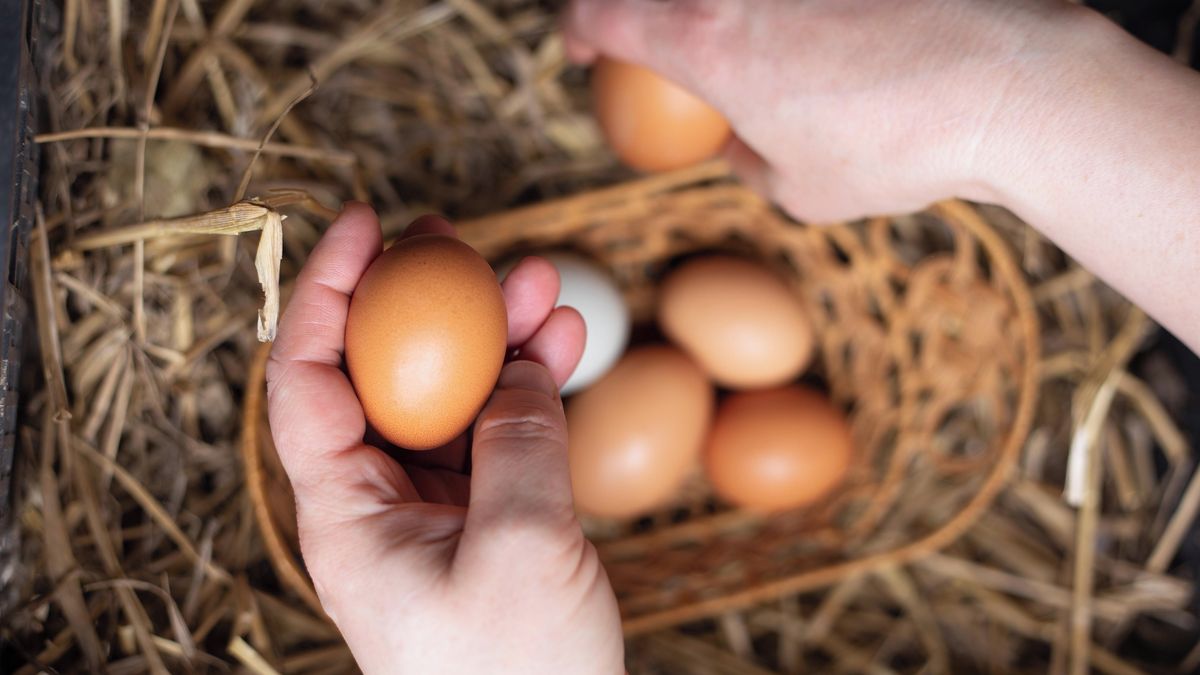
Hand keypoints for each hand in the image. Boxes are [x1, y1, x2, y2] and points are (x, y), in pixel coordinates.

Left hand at [265, 203, 623, 674]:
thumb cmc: (515, 674)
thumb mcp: (523, 549)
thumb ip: (519, 442)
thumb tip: (516, 364)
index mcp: (347, 514)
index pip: (305, 379)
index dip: (324, 291)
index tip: (364, 224)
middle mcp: (377, 502)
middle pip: (379, 374)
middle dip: (416, 298)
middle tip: (455, 236)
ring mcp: (432, 509)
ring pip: (448, 395)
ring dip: (493, 336)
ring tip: (543, 282)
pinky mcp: (483, 519)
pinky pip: (495, 432)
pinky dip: (528, 385)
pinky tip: (563, 343)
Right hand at [562, 0, 1086, 222]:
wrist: (1008, 86)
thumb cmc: (896, 149)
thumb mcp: (798, 190)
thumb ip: (746, 157)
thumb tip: (741, 141)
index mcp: (704, 38)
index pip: (598, 11)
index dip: (577, 30)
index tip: (585, 48)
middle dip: (632, 12)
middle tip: (645, 37)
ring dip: (711, 16)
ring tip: (739, 45)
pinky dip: (779, 13)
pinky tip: (813, 32)